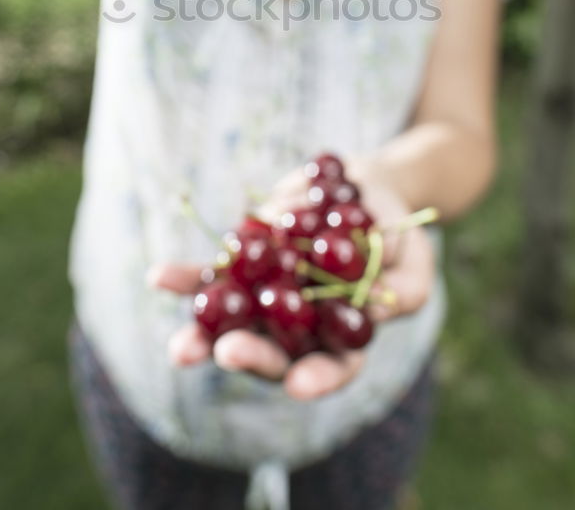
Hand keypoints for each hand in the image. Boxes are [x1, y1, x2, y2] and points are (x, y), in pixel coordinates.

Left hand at [148, 167, 435, 400]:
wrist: (362, 190)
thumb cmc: (396, 233)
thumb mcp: (415, 262)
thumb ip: (405, 290)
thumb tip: (374, 303)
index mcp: (341, 337)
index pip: (331, 368)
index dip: (316, 379)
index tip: (298, 385)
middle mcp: (298, 326)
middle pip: (272, 351)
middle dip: (248, 355)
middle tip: (228, 353)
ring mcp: (266, 295)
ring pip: (231, 322)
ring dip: (201, 335)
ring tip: (180, 349)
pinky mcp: (244, 263)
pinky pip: (212, 274)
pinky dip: (186, 279)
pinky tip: (160, 278)